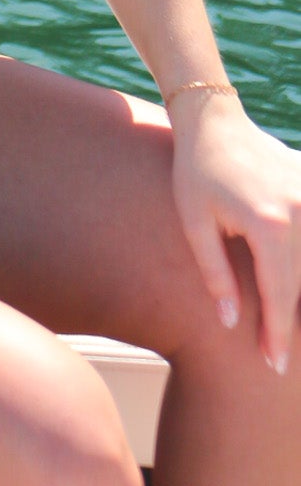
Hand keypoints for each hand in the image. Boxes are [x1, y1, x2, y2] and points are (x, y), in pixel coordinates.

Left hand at [170, 91, 300, 374]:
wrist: (214, 120)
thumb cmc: (196, 171)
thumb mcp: (195, 223)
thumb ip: (216, 274)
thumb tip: (231, 323)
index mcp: (270, 225)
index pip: (280, 294)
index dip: (277, 334)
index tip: (274, 365)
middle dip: (290, 320)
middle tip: (275, 356)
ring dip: (298, 291)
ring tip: (284, 323)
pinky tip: (292, 281)